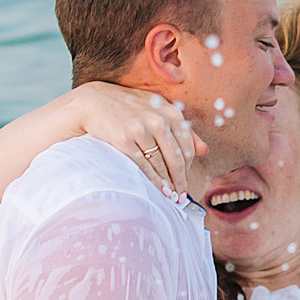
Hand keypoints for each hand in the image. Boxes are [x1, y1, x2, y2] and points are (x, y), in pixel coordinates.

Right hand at [66, 82, 203, 194]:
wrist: (95, 102)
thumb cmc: (130, 108)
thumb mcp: (158, 110)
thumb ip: (182, 128)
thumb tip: (204, 150)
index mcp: (171, 112)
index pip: (187, 147)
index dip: (189, 169)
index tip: (187, 182)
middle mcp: (158, 120)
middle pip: (176, 158)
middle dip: (181, 180)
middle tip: (182, 197)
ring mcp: (141, 129)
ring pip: (161, 164)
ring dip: (168, 184)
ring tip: (172, 197)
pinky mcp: (124, 140)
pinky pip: (144, 166)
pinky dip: (153, 181)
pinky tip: (159, 190)